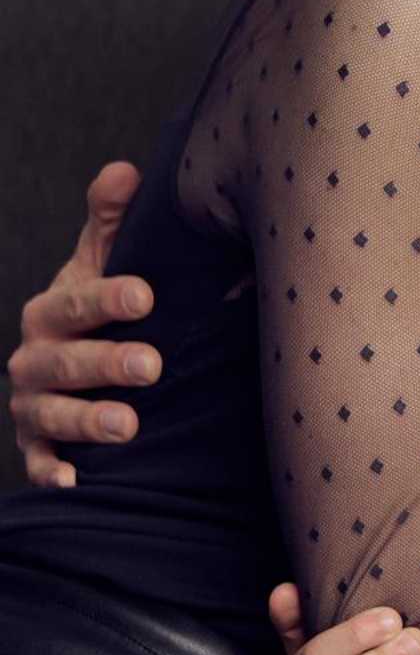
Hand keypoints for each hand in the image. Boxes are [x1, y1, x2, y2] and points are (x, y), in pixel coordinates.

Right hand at [7, 162, 159, 486]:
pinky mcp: (38, 447)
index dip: (108, 299)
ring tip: (129, 427)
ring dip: (87, 422)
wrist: (78, 362)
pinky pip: (39, 464)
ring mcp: (33, 406)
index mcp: (50, 310)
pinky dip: (53, 474)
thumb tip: (125, 171)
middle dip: (106, 364)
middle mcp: (34, 359)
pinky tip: (76, 483)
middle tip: (151, 366)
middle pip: (66, 362)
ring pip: (53, 415)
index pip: (77, 303)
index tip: (146, 296)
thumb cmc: (100, 305)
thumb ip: (112, 219)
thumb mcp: (103, 259)